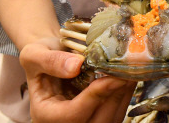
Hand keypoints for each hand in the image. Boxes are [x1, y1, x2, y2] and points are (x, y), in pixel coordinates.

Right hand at [20, 37, 136, 122]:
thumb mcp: (35, 54)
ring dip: (123, 96)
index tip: (113, 78)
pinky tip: (129, 77)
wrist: (50, 56)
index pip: (73, 114)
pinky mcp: (96, 114)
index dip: (95, 96)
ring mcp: (83, 120)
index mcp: (46, 114)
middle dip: (115, 97)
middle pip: (96, 121)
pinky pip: (115, 112)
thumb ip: (51, 61)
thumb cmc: (40, 56)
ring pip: (109, 118)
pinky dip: (124, 95)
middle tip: (129, 73)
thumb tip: (76, 66)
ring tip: (132, 72)